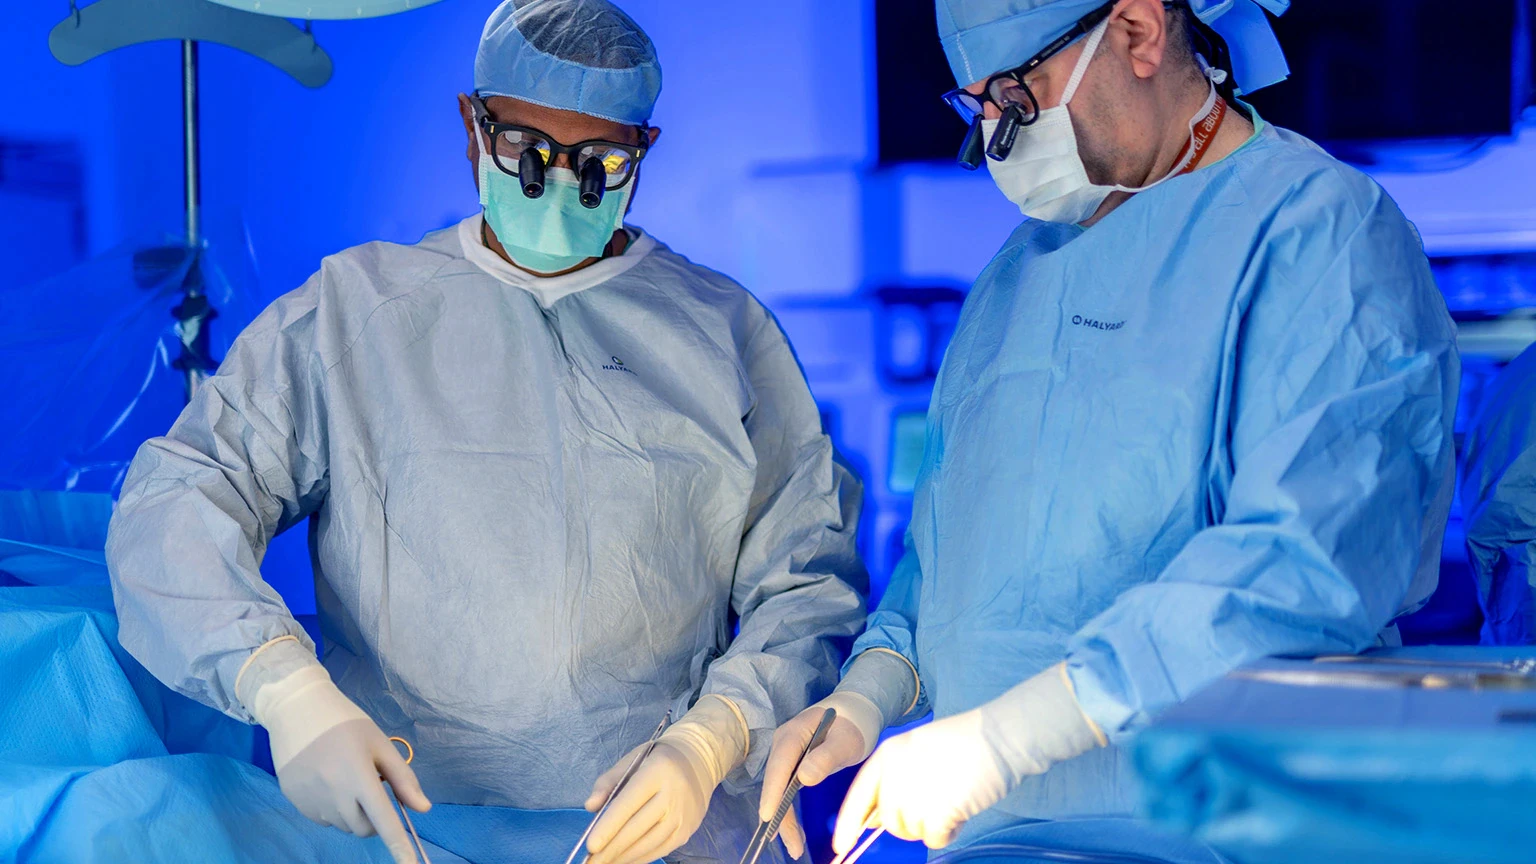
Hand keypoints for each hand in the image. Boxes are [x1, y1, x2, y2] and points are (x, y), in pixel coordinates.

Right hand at [241, 647, 431, 863]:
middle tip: (371, 789)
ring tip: (345, 777)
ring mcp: (310, 800)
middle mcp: (333, 794)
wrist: (296, 709)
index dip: (399, 846)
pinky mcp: (294, 801)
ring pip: (343, 824)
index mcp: (359, 777)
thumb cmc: (346, 723)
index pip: (384, 820)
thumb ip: (403, 779)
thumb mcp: (380, 744)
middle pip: (363, 828)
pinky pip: (322, 818)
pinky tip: (326, 780)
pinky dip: (331, 808)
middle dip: (373, 818)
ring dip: (351, 812)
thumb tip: (423, 809)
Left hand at [584, 741, 713, 863]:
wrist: (698, 762)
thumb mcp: (630, 760)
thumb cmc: (656, 760)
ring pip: (650, 843)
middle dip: (611, 849)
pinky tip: (623, 861)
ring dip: (624, 857)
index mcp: (656, 772)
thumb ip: (607, 782)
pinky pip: (661, 849)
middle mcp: (673, 795)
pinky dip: (640, 858)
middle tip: (590, 863)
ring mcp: (682, 815)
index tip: (591, 846)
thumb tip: (590, 806)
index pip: (628, 804)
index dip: (609, 826)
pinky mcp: (687, 830)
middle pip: (638, 828)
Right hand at [757, 702, 874, 859]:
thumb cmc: (852, 723)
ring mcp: (786, 754)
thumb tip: (804, 778)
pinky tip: (794, 831)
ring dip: (783, 818)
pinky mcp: (792, 764)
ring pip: (778, 789)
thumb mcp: (845, 740)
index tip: (768, 818)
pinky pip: (786, 789)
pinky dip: (788, 809)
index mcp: (792, 735)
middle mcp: (782, 744)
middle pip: (775, 783)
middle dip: (778, 816)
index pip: (778, 767)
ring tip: (794, 847)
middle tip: (792, 846)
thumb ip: (826, 757)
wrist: (856, 711)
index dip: (772, 793)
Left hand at [830, 663, 1103, 852]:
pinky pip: (933, 839)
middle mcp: (895, 774)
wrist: (999, 737)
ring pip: (911, 831)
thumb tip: (875, 819)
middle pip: (889, 821)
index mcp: (888, 755)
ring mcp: (914, 793)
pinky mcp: (937, 810)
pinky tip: (961, 808)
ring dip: (932, 824)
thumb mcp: (918, 753)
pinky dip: (948, 831)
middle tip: (937, 803)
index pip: (859, 796)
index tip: (841, 846)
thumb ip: (894, 781)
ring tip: (953, 797)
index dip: (848, 824)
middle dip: (909, 822)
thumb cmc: (965, 744)